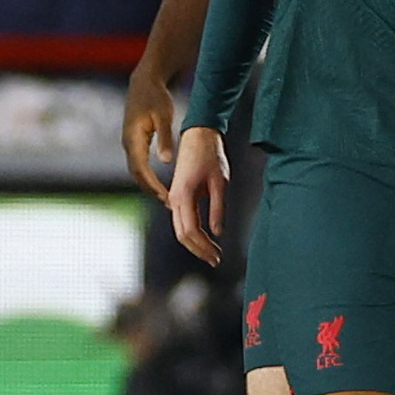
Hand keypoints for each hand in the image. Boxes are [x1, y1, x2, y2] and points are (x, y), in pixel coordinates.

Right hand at [123, 57, 177, 202]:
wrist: (144, 82)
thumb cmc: (156, 97)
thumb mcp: (164, 116)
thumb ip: (165, 139)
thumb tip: (166, 162)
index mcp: (133, 139)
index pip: (141, 170)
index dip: (153, 186)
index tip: (166, 197)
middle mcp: (127, 144)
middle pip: (136, 175)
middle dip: (151, 190)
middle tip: (168, 204)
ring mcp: (129, 143)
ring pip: (136, 171)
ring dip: (149, 185)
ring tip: (166, 198)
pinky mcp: (133, 142)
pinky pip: (138, 164)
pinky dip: (148, 176)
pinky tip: (160, 183)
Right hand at [167, 126, 229, 267]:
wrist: (198, 134)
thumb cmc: (210, 154)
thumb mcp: (220, 182)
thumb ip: (218, 207)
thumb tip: (218, 233)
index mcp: (183, 195)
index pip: (191, 230)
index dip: (204, 247)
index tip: (217, 256)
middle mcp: (174, 198)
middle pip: (182, 234)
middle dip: (199, 250)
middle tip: (216, 260)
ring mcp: (174, 197)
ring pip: (180, 229)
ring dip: (195, 243)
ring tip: (212, 253)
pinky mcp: (178, 195)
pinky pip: (182, 220)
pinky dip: (192, 232)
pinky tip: (205, 238)